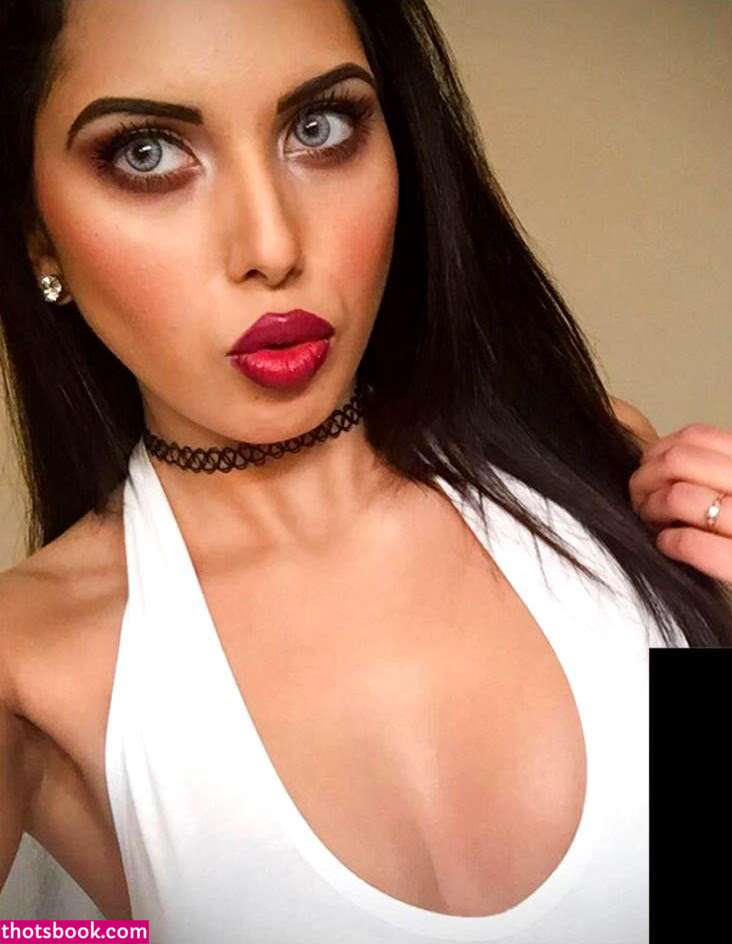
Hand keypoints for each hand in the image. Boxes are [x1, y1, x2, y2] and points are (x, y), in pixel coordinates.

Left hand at [628, 422, 731, 585]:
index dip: (659, 450)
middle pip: (678, 461)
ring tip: (652, 520)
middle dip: (646, 477)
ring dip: (651, 508)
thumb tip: (664, 459)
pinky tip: (668, 544)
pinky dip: (670, 541)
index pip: (697, 436)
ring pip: (679, 496)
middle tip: (640, 497)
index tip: (650, 468)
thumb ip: (720, 471)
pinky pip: (692, 543)